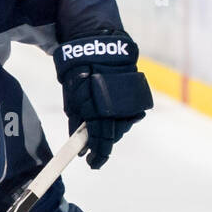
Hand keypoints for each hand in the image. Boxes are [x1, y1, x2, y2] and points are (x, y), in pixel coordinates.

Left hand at [53, 33, 152, 168]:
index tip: (92, 163)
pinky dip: (121, 118)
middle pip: (113, 136)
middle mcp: (119, 109)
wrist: (101, 48)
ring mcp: (131, 103)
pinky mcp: (138, 96)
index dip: (97, 155)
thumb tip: (81, 146)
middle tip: (94, 148)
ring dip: (112, 130)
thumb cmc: (81, 75)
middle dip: (103, 143)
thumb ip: (77, 124)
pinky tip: (112, 114)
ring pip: (122, 126)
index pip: (101, 141)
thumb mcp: (73, 100)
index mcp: (99, 111)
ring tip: (101, 126)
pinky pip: (129, 115)